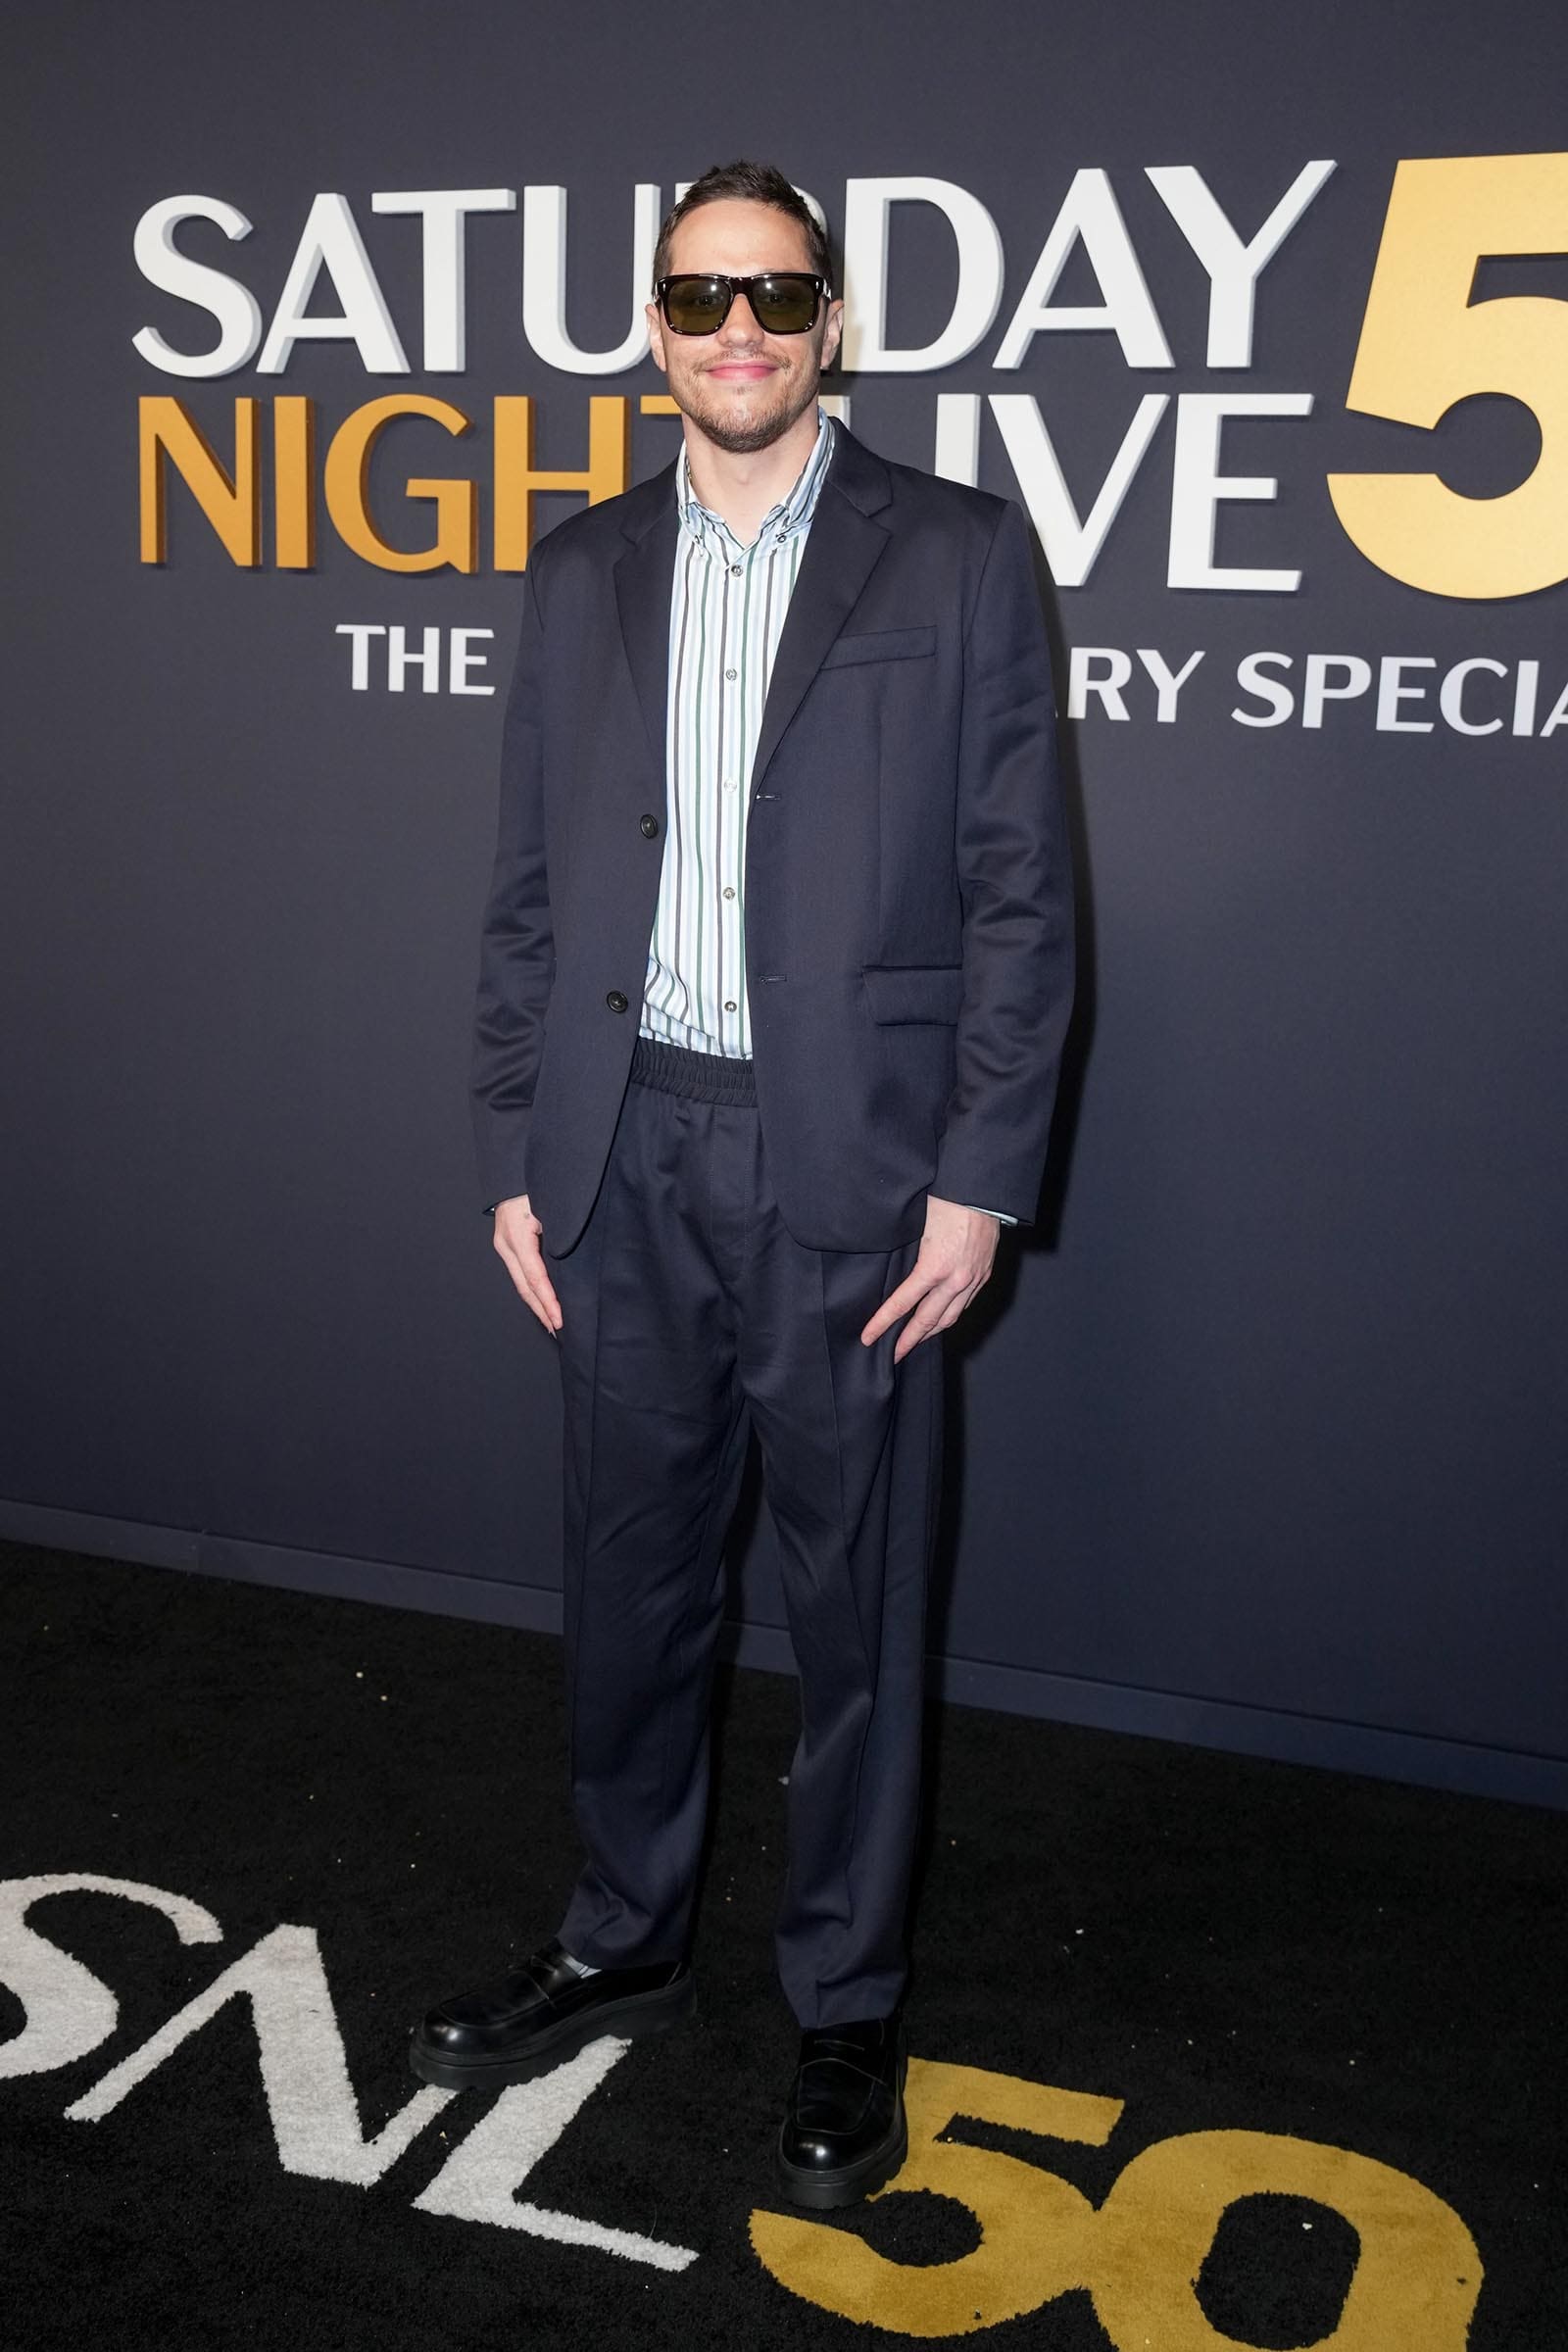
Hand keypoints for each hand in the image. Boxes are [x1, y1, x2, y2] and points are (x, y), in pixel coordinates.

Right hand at [492, 1193, 562, 1336]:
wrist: (513, 1168)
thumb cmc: (537, 1183)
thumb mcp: (553, 1206)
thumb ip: (560, 1232)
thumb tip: (571, 1261)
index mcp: (517, 1236)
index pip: (536, 1278)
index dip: (549, 1302)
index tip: (561, 1320)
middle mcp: (506, 1244)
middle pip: (525, 1287)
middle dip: (542, 1311)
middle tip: (558, 1331)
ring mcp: (503, 1245)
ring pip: (521, 1283)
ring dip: (537, 1304)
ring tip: (551, 1323)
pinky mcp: (507, 1244)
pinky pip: (520, 1273)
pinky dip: (532, 1290)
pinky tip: (543, 1301)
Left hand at [860, 1195, 999, 1362]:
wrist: (982, 1192)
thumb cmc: (946, 1202)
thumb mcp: (915, 1228)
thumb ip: (905, 1254)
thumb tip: (888, 1271)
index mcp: (933, 1268)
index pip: (901, 1305)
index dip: (882, 1323)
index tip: (868, 1338)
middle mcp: (955, 1280)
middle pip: (928, 1321)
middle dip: (908, 1341)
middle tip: (893, 1355)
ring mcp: (973, 1280)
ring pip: (950, 1318)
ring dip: (931, 1333)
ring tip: (915, 1342)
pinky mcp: (983, 1275)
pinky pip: (964, 1305)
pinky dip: (949, 1316)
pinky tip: (940, 1319)